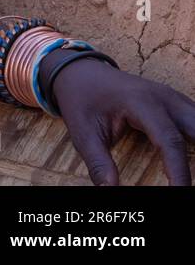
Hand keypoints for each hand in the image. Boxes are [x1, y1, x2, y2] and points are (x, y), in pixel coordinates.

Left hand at [54, 58, 194, 184]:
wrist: (80, 72)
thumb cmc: (82, 100)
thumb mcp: (83, 132)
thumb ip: (98, 162)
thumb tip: (109, 189)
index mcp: (141, 102)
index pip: (169, 140)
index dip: (179, 170)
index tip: (180, 192)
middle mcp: (164, 98)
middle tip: (190, 185)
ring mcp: (174, 99)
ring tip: (194, 173)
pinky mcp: (177, 104)